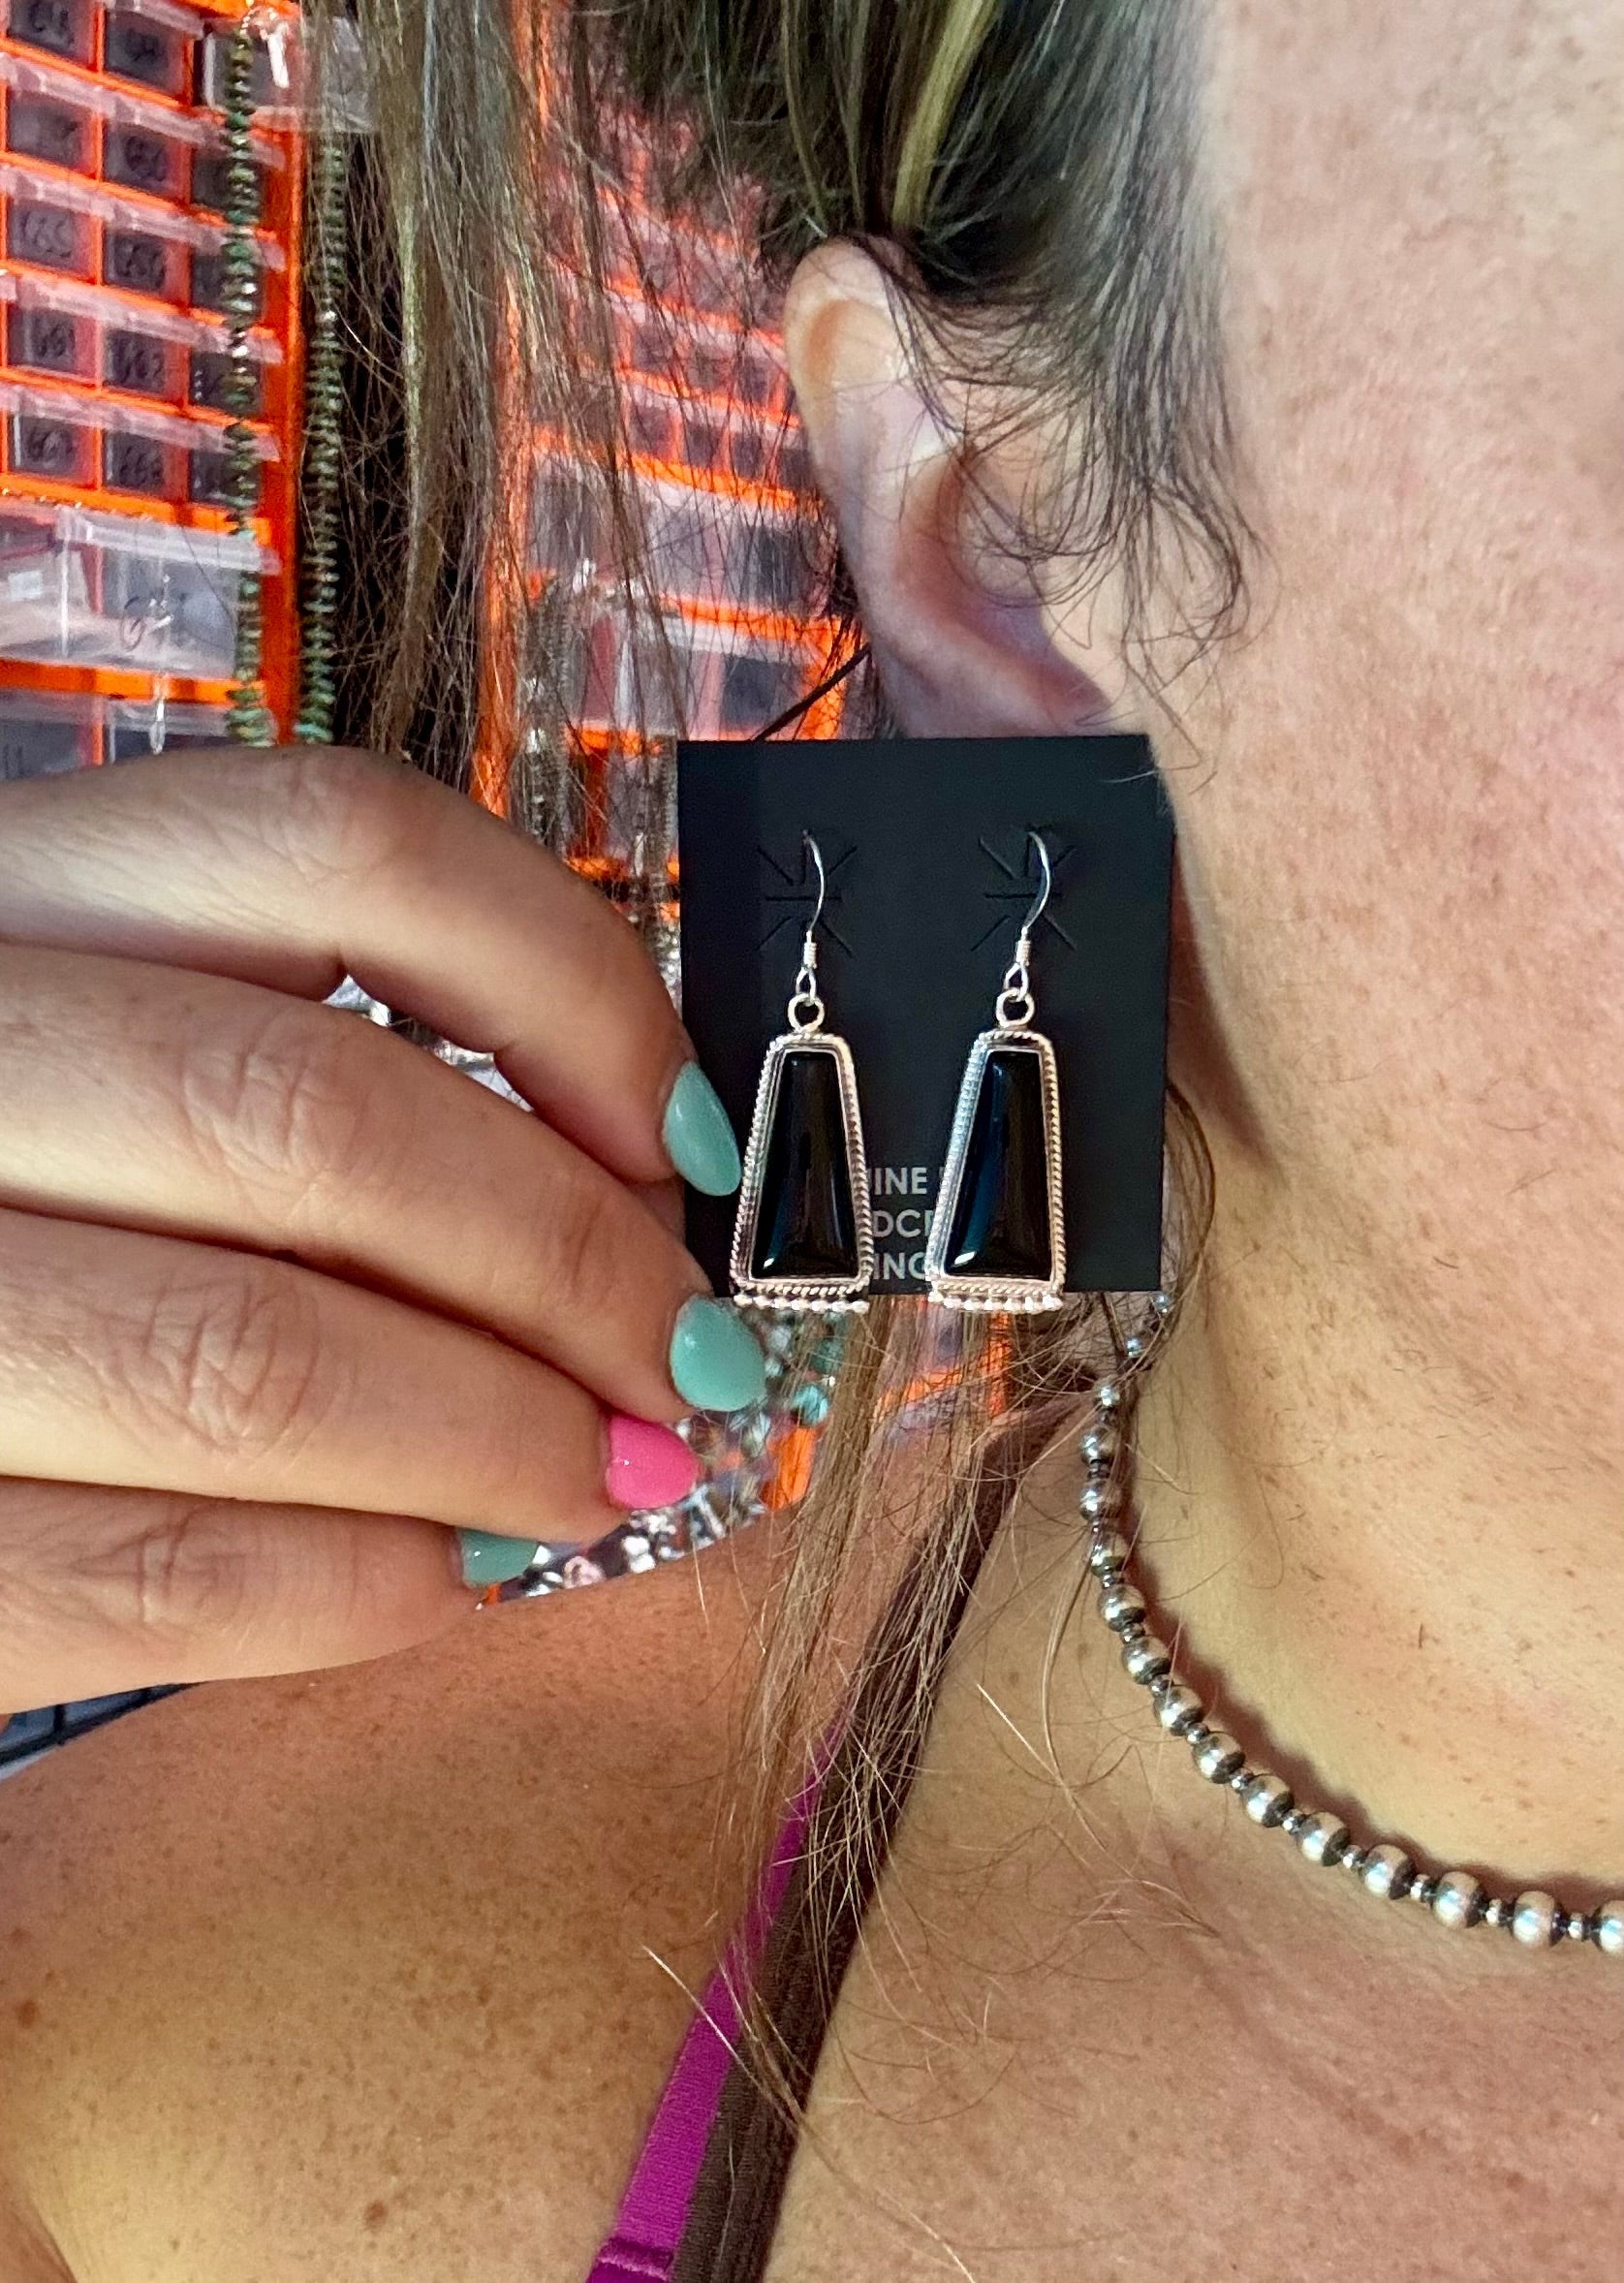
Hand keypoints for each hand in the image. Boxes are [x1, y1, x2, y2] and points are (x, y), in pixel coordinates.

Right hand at [0, 748, 759, 1711]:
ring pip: (250, 1356)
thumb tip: (631, 1199)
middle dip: (568, 1267)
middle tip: (683, 1360)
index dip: (568, 987)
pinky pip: (155, 1577)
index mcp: (9, 894)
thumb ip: (315, 1079)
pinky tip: (443, 1577)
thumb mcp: (113, 1059)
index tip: (677, 1137)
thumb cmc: (25, 1203)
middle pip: (319, 1120)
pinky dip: (357, 1587)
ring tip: (601, 1480)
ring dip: (495, 1441)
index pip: (340, 849)